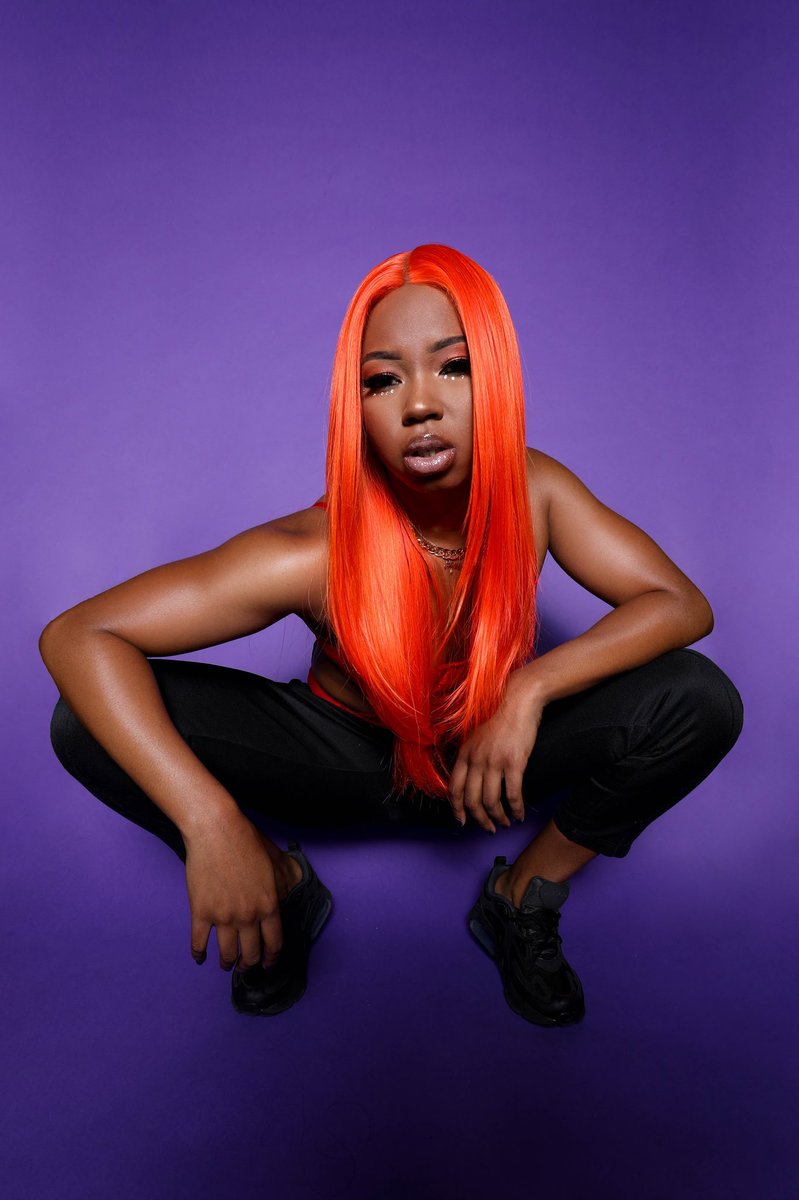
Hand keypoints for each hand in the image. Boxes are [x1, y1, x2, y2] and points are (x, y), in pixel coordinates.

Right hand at [184, 813, 282, 970]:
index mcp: (269, 904)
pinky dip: (199, 955)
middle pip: (251, 953)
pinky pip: (199, 943)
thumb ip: (281, 884)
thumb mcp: (274, 862)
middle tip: (247, 966)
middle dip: (250, 965)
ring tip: (227, 964)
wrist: (216, 830)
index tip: (268, 963)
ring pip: (227, 954)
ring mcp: (223, 917)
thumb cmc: (247, 839)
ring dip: (228, 963)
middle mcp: (249, 916)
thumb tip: (286, 897)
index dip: (272, 958)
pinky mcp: (200, 912)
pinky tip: (201, 958)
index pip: (274, 943)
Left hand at [448, 671, 544, 832]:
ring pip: (491, 802)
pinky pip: (513, 794)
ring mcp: (494, 761)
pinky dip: (516, 808)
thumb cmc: (500, 713)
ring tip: (505, 823)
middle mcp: (476, 759)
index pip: (453, 789)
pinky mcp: (514, 762)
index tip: (463, 821)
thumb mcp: (477, 733)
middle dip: (479, 819)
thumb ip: (472, 753)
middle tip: (489, 828)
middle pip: (471, 800)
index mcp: (464, 752)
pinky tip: (520, 814)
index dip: (457, 809)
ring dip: (498, 818)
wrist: (519, 696)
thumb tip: (472, 775)